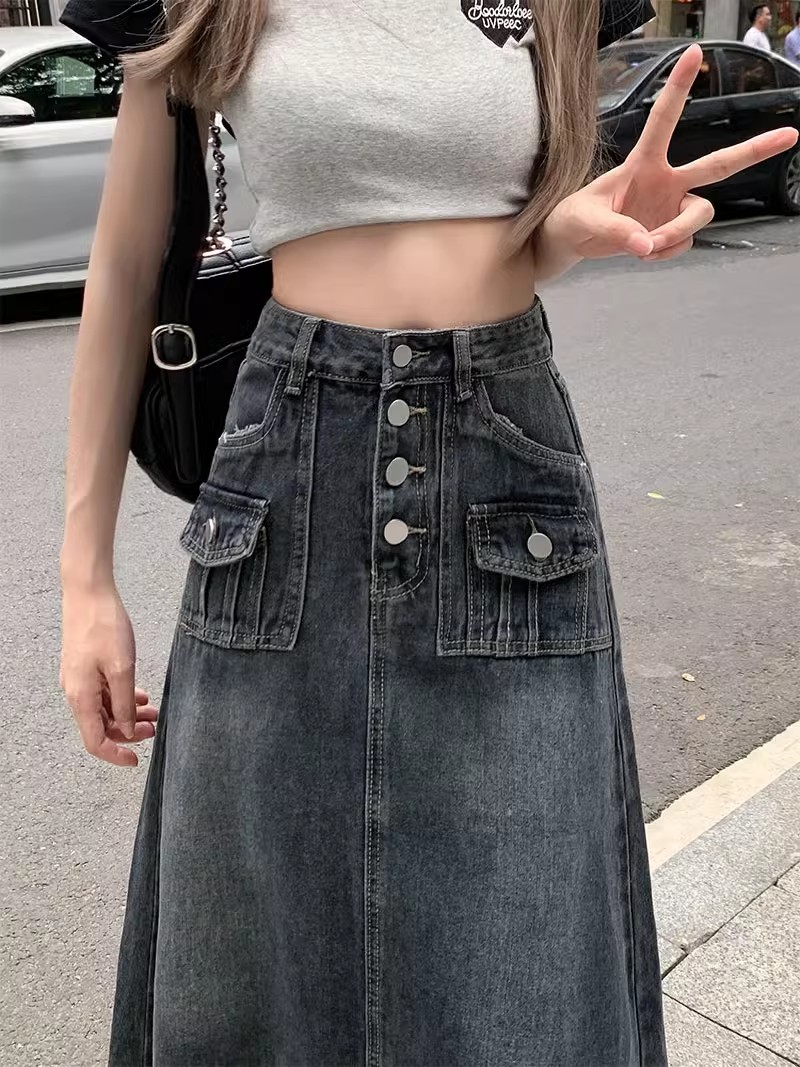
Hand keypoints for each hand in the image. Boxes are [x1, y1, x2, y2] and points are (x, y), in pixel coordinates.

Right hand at [60, 583, 157, 766]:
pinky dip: (122, 697)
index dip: (116, 754)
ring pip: (105, 708)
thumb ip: (123, 703)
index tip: (136, 760)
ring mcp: (80, 679)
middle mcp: (76, 692)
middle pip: (101, 725)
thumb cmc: (104, 626)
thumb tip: (125, 730)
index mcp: (81, 697)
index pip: (94, 740)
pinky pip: (104, 692)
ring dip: (128, 714)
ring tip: (153, 711)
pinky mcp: (86, 667)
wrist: (89, 592)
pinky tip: (140, 695)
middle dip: (128, 732)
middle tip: (155, 728)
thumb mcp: (122, 668)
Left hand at [542, 44, 798, 264]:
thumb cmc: (574, 220)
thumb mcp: (584, 221)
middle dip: (754, 150)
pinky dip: (665, 252)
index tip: (694, 53)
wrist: (572, 243)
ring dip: (677, 234)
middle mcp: (667, 180)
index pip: (663, 121)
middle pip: (718, 164)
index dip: (678, 88)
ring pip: (700, 215)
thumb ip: (616, 231)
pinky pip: (682, 243)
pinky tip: (645, 252)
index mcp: (643, 163)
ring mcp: (673, 206)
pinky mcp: (672, 231)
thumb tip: (646, 245)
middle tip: (791, 134)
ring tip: (645, 247)